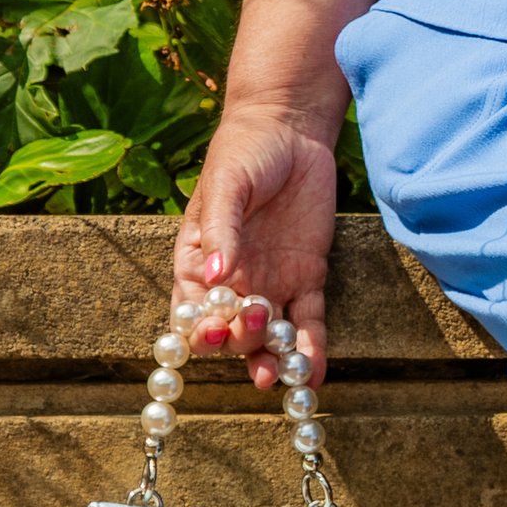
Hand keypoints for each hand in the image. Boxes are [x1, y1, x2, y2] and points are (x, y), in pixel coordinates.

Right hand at [173, 113, 341, 389]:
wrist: (291, 130)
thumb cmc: (243, 153)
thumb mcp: (226, 185)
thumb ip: (221, 229)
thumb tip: (216, 274)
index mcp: (198, 263)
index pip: (192, 310)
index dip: (199, 329)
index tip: (213, 333)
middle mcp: (233, 282)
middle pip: (230, 329)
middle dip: (240, 341)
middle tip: (256, 331)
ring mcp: (271, 282)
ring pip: (270, 334)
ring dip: (273, 358)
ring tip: (281, 376)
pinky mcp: (308, 277)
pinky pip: (309, 320)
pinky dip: (312, 347)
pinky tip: (315, 373)